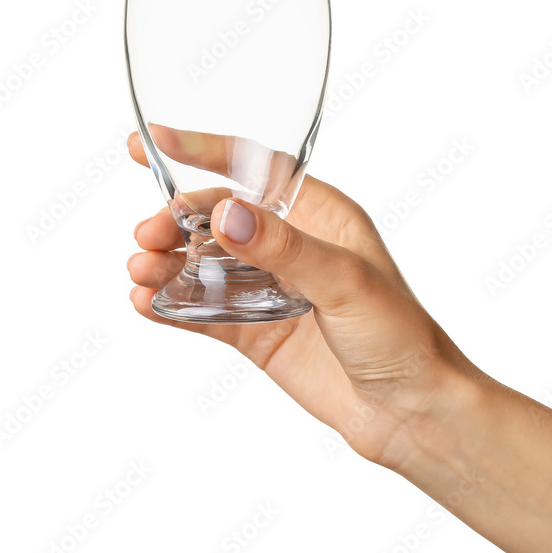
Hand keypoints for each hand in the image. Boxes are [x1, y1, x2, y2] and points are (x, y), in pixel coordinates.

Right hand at [126, 130, 478, 470]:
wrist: (411, 412)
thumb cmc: (402, 336)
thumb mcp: (347, 282)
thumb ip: (285, 249)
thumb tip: (226, 216)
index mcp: (321, 216)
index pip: (255, 170)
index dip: (203, 150)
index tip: (153, 140)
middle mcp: (291, 247)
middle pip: (218, 218)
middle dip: (176, 220)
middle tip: (147, 234)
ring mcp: (270, 291)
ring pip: (204, 265)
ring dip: (167, 263)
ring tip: (140, 272)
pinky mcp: (256, 332)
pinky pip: (204, 312)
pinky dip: (173, 306)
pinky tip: (147, 304)